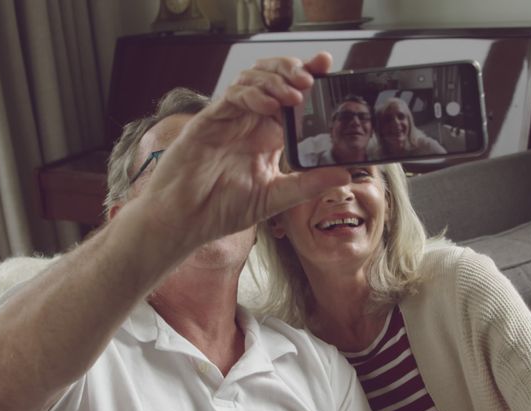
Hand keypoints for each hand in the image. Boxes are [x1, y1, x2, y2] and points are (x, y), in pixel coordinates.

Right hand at [136, 53, 351, 247]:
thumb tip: (345, 175)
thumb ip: (308, 185)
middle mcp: (249, 122)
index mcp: (267, 136)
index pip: (292, 98)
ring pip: (252, 79)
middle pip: (272, 78)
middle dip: (293, 70)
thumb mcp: (274, 198)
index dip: (309, 78)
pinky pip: (232, 96)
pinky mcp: (209, 121)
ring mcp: (229, 119)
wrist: (185, 221)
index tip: (328, 68)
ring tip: (295, 92)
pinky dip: (252, 94)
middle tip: (312, 77)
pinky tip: (269, 105)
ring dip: (275, 79)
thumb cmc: (222, 210)